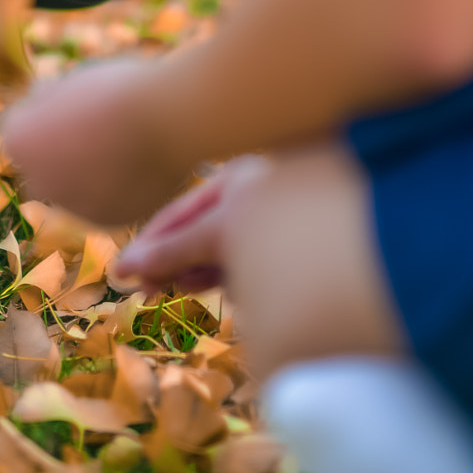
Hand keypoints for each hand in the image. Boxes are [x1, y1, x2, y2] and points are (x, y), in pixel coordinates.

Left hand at [1, 54, 192, 226]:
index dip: (44, 108)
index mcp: (20, 142)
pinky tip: (135, 165)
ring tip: (122, 144)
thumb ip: (49, 102)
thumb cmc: (119, 90)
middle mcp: (38, 181)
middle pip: (39, 164)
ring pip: (70, 187)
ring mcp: (72, 207)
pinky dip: (111, 189)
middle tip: (95, 124)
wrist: (169, 120)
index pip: (17, 126)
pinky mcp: (107, 221)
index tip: (72, 96)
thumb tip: (41, 106)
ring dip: (83, 172)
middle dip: (56, 150)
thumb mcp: (73, 81)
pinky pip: (101, 203)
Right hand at [109, 158, 268, 294]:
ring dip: (202, 274)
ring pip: (220, 256)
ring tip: (191, 288)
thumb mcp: (220, 233)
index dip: (149, 242)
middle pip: (197, 235)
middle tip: (148, 293)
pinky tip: (231, 287)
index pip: (179, 213)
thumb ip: (175, 249)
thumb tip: (126, 266)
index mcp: (235, 179)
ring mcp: (268, 228)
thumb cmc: (283, 223)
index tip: (122, 271)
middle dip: (176, 263)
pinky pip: (244, 270)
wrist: (350, 246)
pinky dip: (232, 281)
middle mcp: (251, 197)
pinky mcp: (284, 259)